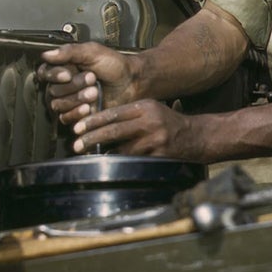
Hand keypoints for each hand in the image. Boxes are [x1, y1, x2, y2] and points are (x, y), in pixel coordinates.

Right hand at [37, 42, 139, 128]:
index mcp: (65, 67)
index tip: (67, 74)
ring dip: (75, 99)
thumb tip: (46, 54)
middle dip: (72, 86)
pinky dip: (77, 113)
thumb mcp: (92, 52)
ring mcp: (70, 102)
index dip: (53, 75)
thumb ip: (69, 52)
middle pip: (52, 91)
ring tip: (94, 92)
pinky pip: (66, 119)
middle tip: (92, 79)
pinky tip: (90, 108)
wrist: (132, 83)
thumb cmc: (115, 65)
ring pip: (58, 105)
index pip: (45, 73)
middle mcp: (64, 85)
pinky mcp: (78, 117)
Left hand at [71, 99, 207, 159]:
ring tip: (91, 156)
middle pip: (115, 130)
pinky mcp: (160, 155)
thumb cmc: (167, 122)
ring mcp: (156, 140)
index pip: (114, 113)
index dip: (93, 121)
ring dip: (105, 154)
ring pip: (123, 149)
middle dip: (92, 138)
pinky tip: (112, 164)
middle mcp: (150, 121)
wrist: (195, 136)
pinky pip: (135, 161)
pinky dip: (122, 163)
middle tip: (76, 145)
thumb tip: (99, 123)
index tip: (77, 128)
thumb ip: (128, 114)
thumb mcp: (150, 109)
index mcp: (145, 107)